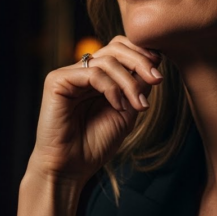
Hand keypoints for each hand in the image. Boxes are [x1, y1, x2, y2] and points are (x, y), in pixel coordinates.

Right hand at [26, 36, 162, 187]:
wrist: (71, 168)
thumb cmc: (96, 144)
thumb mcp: (127, 111)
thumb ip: (138, 86)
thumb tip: (156, 60)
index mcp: (98, 75)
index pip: (121, 49)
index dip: (142, 54)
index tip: (159, 73)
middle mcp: (83, 70)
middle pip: (115, 47)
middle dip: (140, 61)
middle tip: (157, 79)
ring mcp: (69, 74)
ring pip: (107, 59)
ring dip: (129, 82)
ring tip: (139, 105)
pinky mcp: (57, 80)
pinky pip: (92, 73)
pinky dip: (111, 88)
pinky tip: (118, 106)